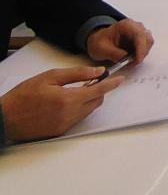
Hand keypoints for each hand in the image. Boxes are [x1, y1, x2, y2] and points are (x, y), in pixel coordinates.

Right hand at [0, 66, 124, 141]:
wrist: (6, 117)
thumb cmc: (24, 95)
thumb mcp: (50, 77)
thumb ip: (77, 74)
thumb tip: (97, 72)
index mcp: (67, 99)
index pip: (98, 91)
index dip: (111, 84)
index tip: (120, 79)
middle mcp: (69, 115)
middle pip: (96, 102)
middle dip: (99, 91)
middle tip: (93, 81)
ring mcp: (65, 125)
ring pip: (88, 111)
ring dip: (89, 100)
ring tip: (78, 90)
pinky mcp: (60, 132)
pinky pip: (78, 119)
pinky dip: (79, 109)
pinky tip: (69, 102)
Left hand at [86, 19, 152, 65]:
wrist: (98, 40)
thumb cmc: (99, 42)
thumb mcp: (102, 49)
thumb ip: (116, 54)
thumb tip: (129, 60)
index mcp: (126, 25)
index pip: (139, 35)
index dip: (141, 49)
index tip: (137, 61)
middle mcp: (135, 26)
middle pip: (147, 39)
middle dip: (142, 53)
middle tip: (133, 64)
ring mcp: (139, 31)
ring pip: (148, 43)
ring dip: (142, 54)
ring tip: (131, 61)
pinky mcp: (140, 38)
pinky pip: (146, 46)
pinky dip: (141, 53)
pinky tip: (132, 58)